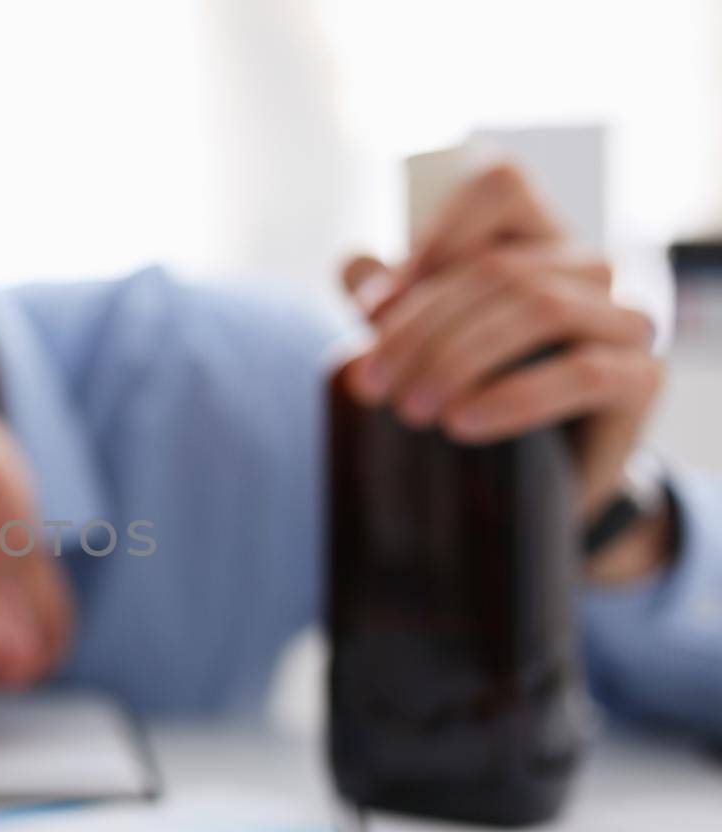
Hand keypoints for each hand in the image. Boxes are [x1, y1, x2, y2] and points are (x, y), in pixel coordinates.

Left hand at [338, 164, 669, 573]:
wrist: (535, 482)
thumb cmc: (476, 395)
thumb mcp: (424, 344)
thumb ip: (392, 301)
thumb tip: (354, 262)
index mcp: (535, 239)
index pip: (500, 186)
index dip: (434, 238)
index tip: (372, 309)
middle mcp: (586, 267)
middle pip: (497, 267)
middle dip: (418, 329)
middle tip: (371, 386)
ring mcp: (622, 318)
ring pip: (539, 307)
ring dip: (459, 359)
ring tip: (411, 410)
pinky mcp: (640, 378)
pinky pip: (583, 372)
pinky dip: (514, 397)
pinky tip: (461, 424)